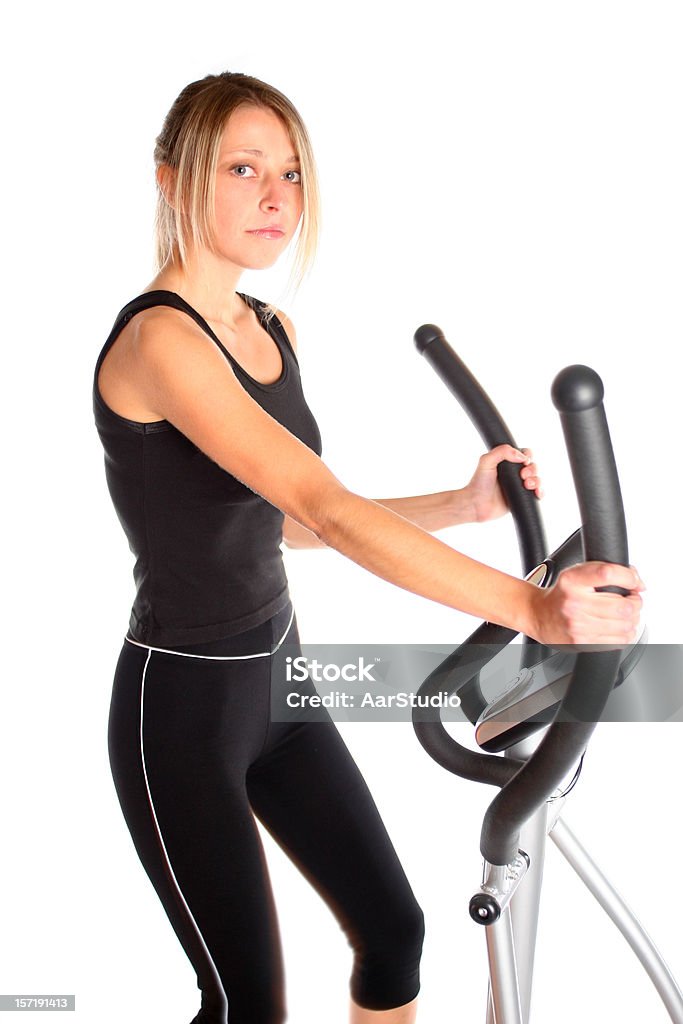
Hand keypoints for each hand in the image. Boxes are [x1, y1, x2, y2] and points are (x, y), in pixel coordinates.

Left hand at [467, 445, 541, 522]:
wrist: (475, 504)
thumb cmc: (478, 483)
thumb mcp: (486, 461)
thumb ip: (502, 452)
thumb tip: (521, 456)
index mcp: (507, 462)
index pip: (524, 454)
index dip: (527, 456)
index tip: (523, 462)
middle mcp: (514, 473)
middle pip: (533, 466)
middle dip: (532, 470)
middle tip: (523, 476)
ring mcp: (519, 486)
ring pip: (537, 479)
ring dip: (537, 480)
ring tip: (527, 485)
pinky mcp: (521, 498)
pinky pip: (537, 494)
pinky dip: (540, 492)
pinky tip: (537, 493)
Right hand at [528, 562, 644, 647]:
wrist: (538, 615)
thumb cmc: (562, 594)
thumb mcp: (577, 573)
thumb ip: (606, 571)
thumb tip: (638, 583)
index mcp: (572, 581)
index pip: (608, 573)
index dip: (629, 578)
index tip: (634, 583)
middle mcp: (574, 603)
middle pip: (623, 605)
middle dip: (635, 603)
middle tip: (632, 601)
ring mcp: (578, 625)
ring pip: (624, 625)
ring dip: (632, 620)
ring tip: (625, 615)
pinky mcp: (582, 642)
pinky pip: (618, 641)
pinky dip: (625, 634)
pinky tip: (617, 627)